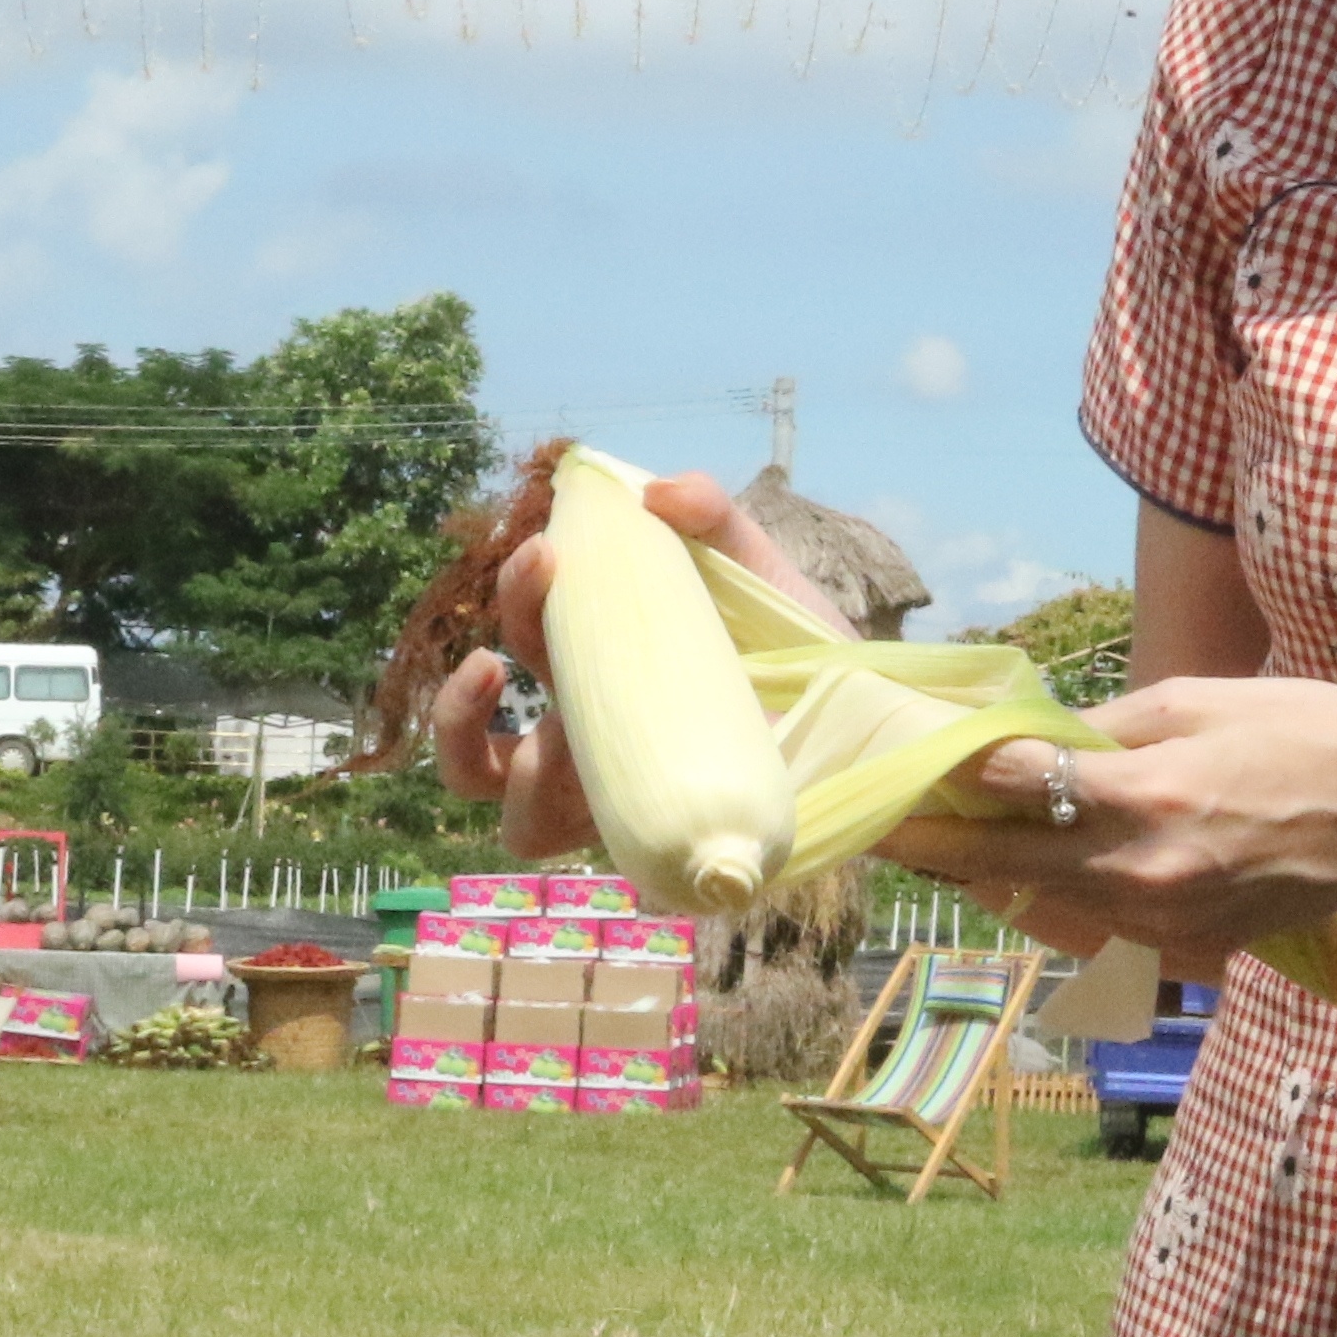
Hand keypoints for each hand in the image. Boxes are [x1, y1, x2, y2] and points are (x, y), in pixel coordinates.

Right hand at [427, 471, 846, 860]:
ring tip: (523, 742)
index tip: (546, 552)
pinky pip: (568, 844)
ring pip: (505, 805)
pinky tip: (564, 777)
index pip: (531, 640)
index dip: (520, 594)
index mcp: (606, 678)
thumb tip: (660, 491)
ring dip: (478, 759)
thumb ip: (717, 523)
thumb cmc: (811, 659)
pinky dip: (544, 811)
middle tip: (498, 658)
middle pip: (480, 742)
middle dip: (460, 703)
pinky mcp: (649, 840)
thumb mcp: (763, 578)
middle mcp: (595, 743)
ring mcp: (616, 799)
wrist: (876, 733)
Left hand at [876, 676, 1336, 981]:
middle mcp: (1143, 871)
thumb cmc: (1308, 732)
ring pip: (1048, 904)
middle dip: (940, 847)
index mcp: (1145, 797)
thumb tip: (1029, 738)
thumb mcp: (1199, 700)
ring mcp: (1166, 920)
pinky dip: (1063, 900)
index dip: (946, 780)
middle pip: (1007, 866)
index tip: (897, 769)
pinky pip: (1103, 925)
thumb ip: (1104, 728)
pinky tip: (1040, 875)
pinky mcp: (1192, 946)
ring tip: (947, 847)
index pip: (1012, 790)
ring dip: (995, 877)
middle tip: (883, 829)